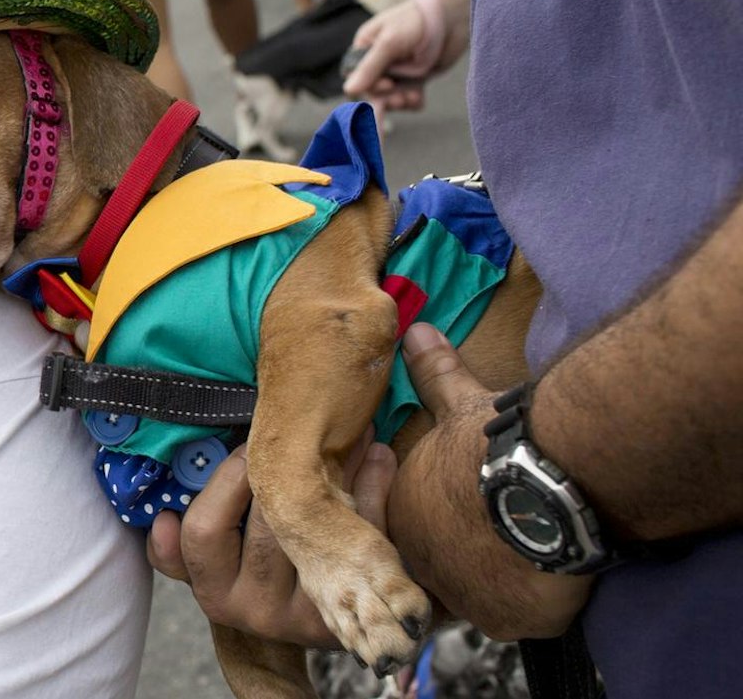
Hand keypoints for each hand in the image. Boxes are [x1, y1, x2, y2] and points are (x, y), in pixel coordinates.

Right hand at [149, 435, 396, 646]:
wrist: (323, 616)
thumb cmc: (255, 570)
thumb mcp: (212, 561)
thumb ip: (179, 544)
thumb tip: (162, 522)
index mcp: (215, 593)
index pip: (203, 530)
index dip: (225, 481)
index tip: (246, 448)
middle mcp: (256, 612)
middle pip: (264, 524)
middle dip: (284, 467)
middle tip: (304, 427)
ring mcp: (306, 617)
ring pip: (314, 526)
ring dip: (337, 468)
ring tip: (349, 432)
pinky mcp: (359, 606)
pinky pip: (364, 536)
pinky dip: (374, 490)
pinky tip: (377, 459)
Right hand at [341, 0, 433, 110]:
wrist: (452, 15)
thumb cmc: (416, 20)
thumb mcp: (389, 42)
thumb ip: (369, 67)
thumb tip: (348, 91)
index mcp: (366, 48)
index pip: (357, 76)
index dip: (369, 86)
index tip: (387, 85)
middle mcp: (380, 60)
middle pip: (373, 90)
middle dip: (386, 97)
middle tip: (399, 99)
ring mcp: (399, 70)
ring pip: (390, 96)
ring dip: (399, 102)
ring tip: (411, 98)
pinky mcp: (416, 76)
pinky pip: (409, 97)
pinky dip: (412, 102)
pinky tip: (418, 99)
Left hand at [389, 325, 592, 639]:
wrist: (545, 482)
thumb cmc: (496, 443)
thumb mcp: (462, 405)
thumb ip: (436, 377)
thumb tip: (416, 331)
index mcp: (401, 511)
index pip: (413, 522)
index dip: (444, 508)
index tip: (473, 495)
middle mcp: (415, 559)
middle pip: (438, 561)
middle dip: (465, 545)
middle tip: (503, 521)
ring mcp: (456, 594)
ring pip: (474, 590)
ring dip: (497, 572)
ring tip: (528, 541)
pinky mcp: (503, 618)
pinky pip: (514, 613)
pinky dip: (534, 595)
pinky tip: (549, 568)